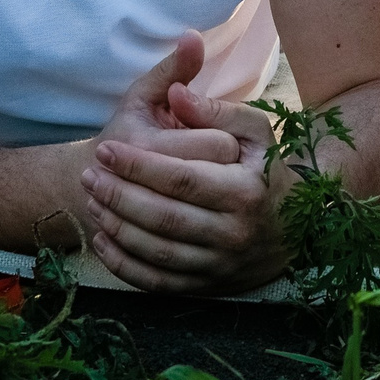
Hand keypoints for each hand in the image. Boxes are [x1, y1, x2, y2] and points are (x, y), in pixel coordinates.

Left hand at [79, 31, 281, 291]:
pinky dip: (123, 264)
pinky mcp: (205, 287)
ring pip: (156, 252)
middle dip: (119, 196)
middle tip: (89, 176)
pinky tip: (102, 239)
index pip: (182, 178)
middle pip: (164, 217)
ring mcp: (218, 264)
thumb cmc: (264, 172)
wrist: (291, 231)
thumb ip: (216, 109)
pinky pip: (156, 281)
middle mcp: (233, 233)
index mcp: (245, 191)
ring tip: (91, 200)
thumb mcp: (255, 133)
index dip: (138, 165)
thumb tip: (176, 93)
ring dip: (116, 227)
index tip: (106, 149)